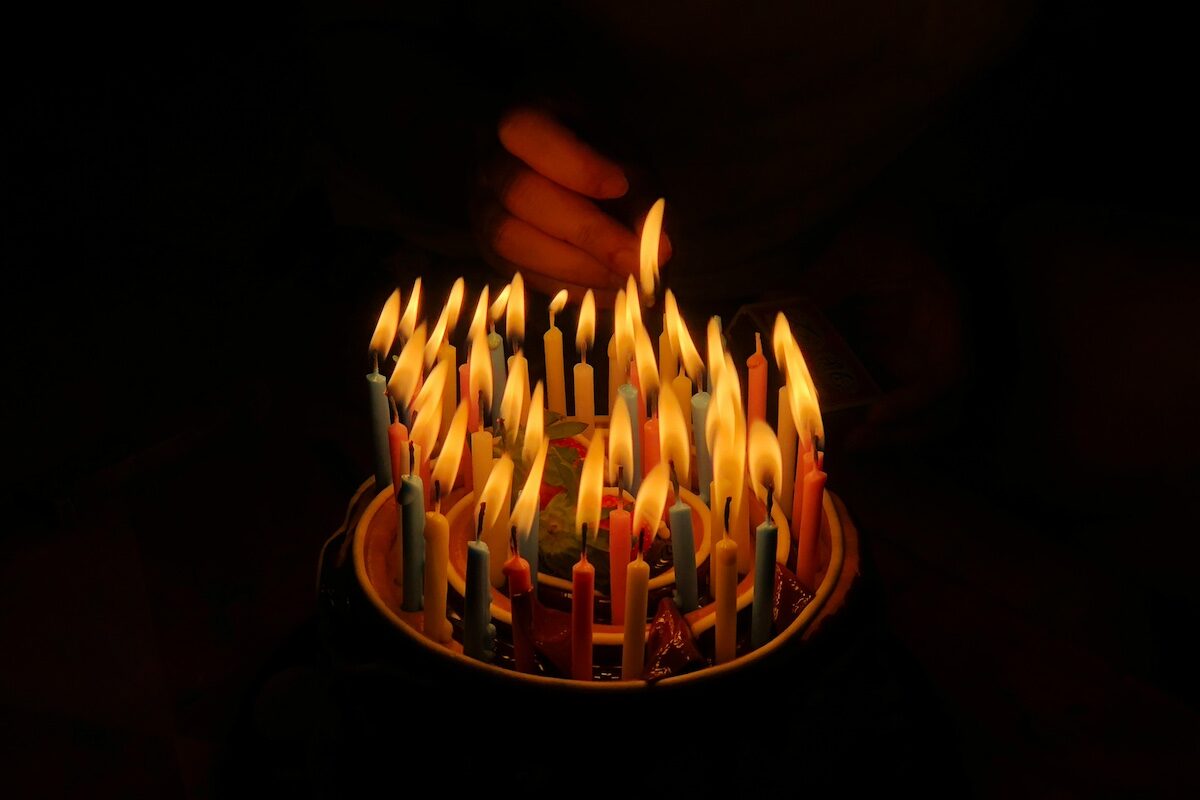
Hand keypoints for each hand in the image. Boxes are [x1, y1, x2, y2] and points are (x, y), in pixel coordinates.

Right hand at [474, 107, 670, 301]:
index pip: (528, 132)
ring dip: (575, 266)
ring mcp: (481, 206)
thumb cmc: (601, 156)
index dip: (572, 163)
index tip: (620, 185)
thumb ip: (639, 195)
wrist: (566, 174)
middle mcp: (489, 160)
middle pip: (521, 193)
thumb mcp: (625, 158)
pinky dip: (567, 286)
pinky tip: (608, 292)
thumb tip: (658, 251)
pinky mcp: (488, 248)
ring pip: (511, 239)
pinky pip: (519, 272)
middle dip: (586, 231)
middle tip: (637, 259)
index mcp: (522, 118)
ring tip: (626, 280)